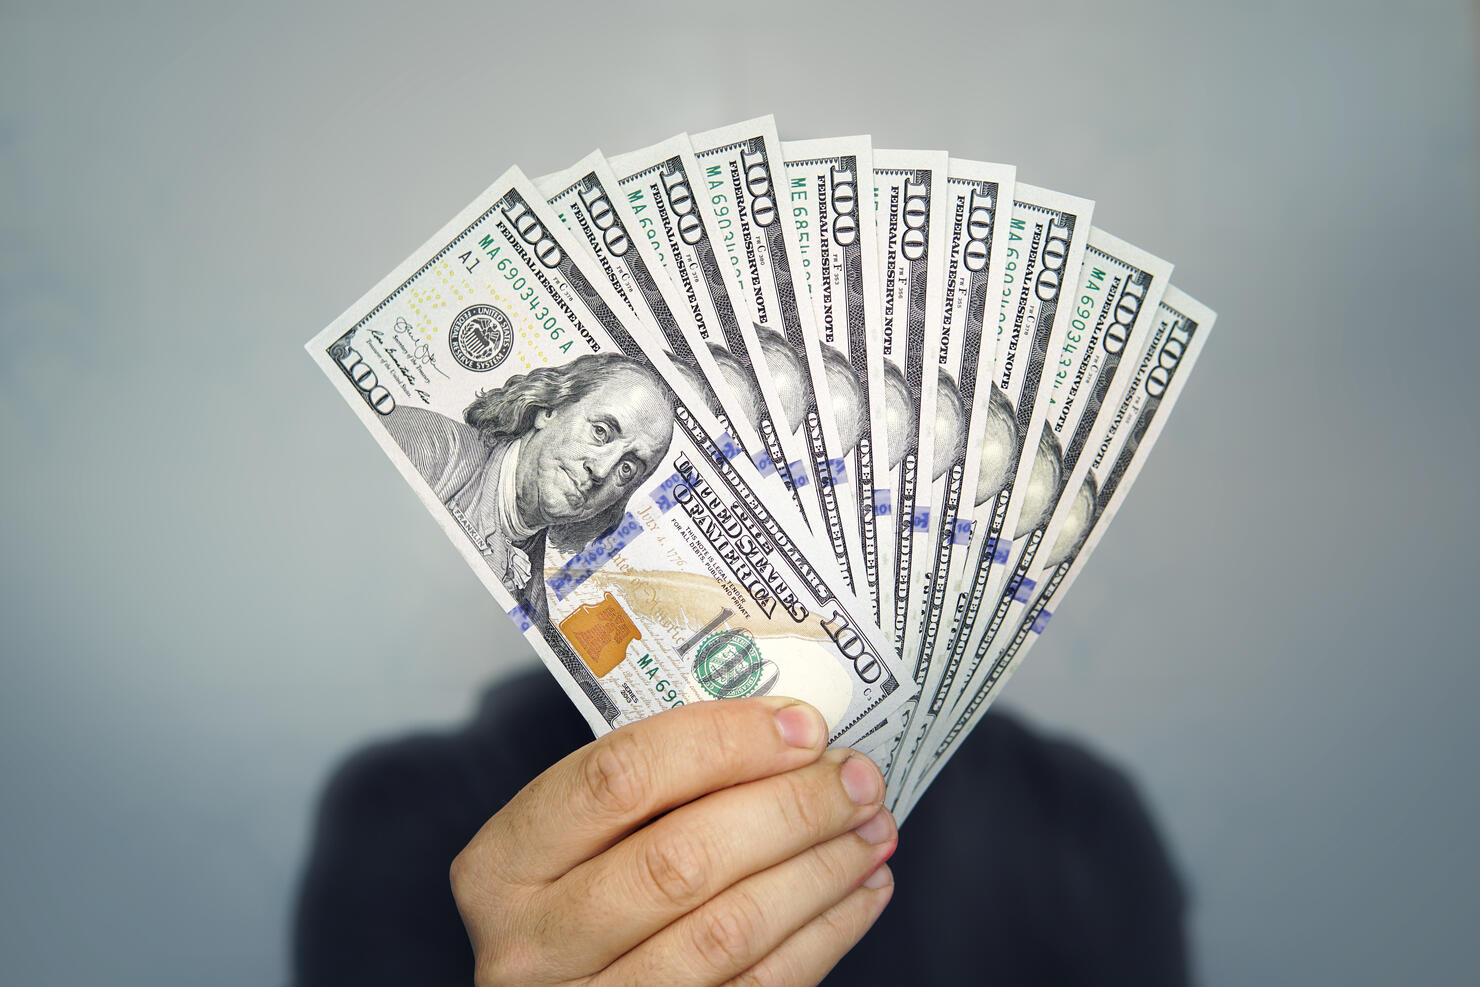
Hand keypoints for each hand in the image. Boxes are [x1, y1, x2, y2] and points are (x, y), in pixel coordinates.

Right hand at [450, 696, 897, 984]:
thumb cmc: (579, 898)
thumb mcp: (577, 840)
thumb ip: (654, 789)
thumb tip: (787, 731)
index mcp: (504, 863)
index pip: (620, 778)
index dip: (723, 743)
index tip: (802, 725)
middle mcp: (535, 942)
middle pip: (682, 859)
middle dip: (790, 809)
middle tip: (856, 777)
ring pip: (730, 932)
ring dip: (821, 871)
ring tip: (871, 827)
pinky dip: (826, 933)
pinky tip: (859, 889)